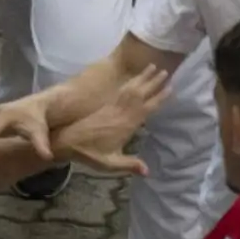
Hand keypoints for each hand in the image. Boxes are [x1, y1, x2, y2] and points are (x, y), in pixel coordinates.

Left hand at [53, 66, 170, 175]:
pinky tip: (134, 79)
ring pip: (131, 88)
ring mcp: (113, 106)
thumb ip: (129, 165)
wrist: (69, 140)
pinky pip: (121, 90)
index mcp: (125, 124)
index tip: (170, 87)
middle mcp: (121, 112)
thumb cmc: (90, 153)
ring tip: (152, 66)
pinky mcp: (106, 105)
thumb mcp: (110, 163)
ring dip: (142, 77)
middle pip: (140, 93)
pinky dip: (130, 81)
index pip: (146, 108)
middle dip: (153, 82)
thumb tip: (148, 172)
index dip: (159, 97)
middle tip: (166, 70)